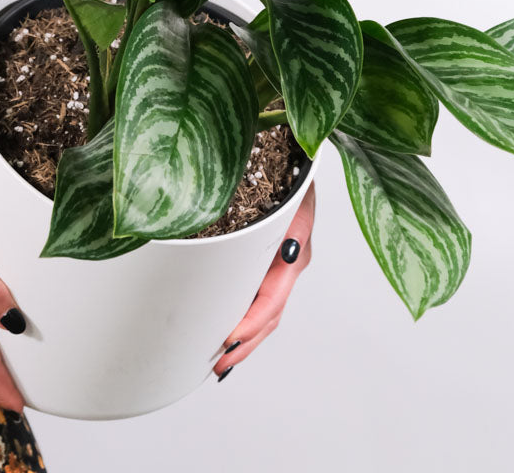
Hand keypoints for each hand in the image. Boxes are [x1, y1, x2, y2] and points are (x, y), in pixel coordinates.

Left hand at [213, 180, 315, 378]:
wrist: (294, 150)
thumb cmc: (289, 166)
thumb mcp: (291, 190)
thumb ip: (290, 222)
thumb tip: (286, 252)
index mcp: (294, 248)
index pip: (272, 299)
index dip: (251, 324)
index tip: (228, 340)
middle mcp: (290, 260)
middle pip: (270, 314)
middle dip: (246, 342)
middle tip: (219, 364)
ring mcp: (282, 261)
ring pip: (267, 310)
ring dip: (247, 336)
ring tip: (222, 359)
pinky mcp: (271, 257)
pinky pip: (262, 294)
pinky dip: (247, 316)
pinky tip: (231, 329)